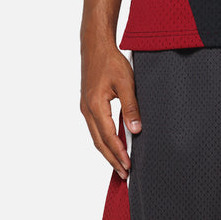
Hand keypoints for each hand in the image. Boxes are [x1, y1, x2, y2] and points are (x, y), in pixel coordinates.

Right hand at [80, 41, 141, 178]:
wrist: (95, 46)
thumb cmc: (110, 61)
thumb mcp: (126, 82)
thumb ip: (131, 107)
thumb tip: (136, 130)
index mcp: (95, 106)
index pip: (108, 137)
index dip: (119, 153)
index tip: (128, 166)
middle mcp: (87, 110)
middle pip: (99, 142)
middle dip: (111, 159)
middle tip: (124, 174)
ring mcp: (85, 107)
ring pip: (95, 136)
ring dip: (107, 151)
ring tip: (119, 163)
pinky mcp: (87, 104)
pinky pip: (95, 127)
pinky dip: (103, 139)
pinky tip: (112, 143)